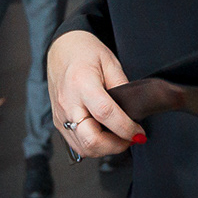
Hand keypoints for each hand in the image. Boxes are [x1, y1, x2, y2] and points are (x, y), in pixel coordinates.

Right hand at [49, 30, 145, 158]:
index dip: (125, 128)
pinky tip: (105, 136)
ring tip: (120, 138)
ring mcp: (60, 116)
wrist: (61, 49)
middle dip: (116, 146)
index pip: (105, 114)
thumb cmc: (85, 51)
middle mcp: (68, 103)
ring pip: (84, 148)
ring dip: (106, 149)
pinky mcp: (58, 122)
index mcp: (82, 84)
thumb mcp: (110, 63)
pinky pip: (77, 144)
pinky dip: (94, 146)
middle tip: (131, 138)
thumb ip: (122, 88)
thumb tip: (134, 112)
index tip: (139, 132)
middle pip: (91, 140)